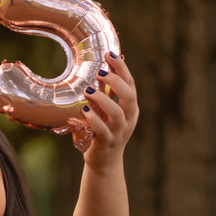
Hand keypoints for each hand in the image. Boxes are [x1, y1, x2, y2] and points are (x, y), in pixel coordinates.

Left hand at [80, 52, 137, 168]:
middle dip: (117, 81)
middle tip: (101, 72)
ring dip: (103, 99)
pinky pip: (102, 130)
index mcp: (131, 108)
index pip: (130, 84)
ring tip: (89, 90)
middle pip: (129, 97)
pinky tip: (85, 110)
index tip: (110, 54)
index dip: (122, 68)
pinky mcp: (107, 143)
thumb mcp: (106, 110)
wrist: (105, 161)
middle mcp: (128, 119)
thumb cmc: (104, 131)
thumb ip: (105, 93)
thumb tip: (101, 71)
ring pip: (117, 113)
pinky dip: (94, 119)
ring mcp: (119, 132)